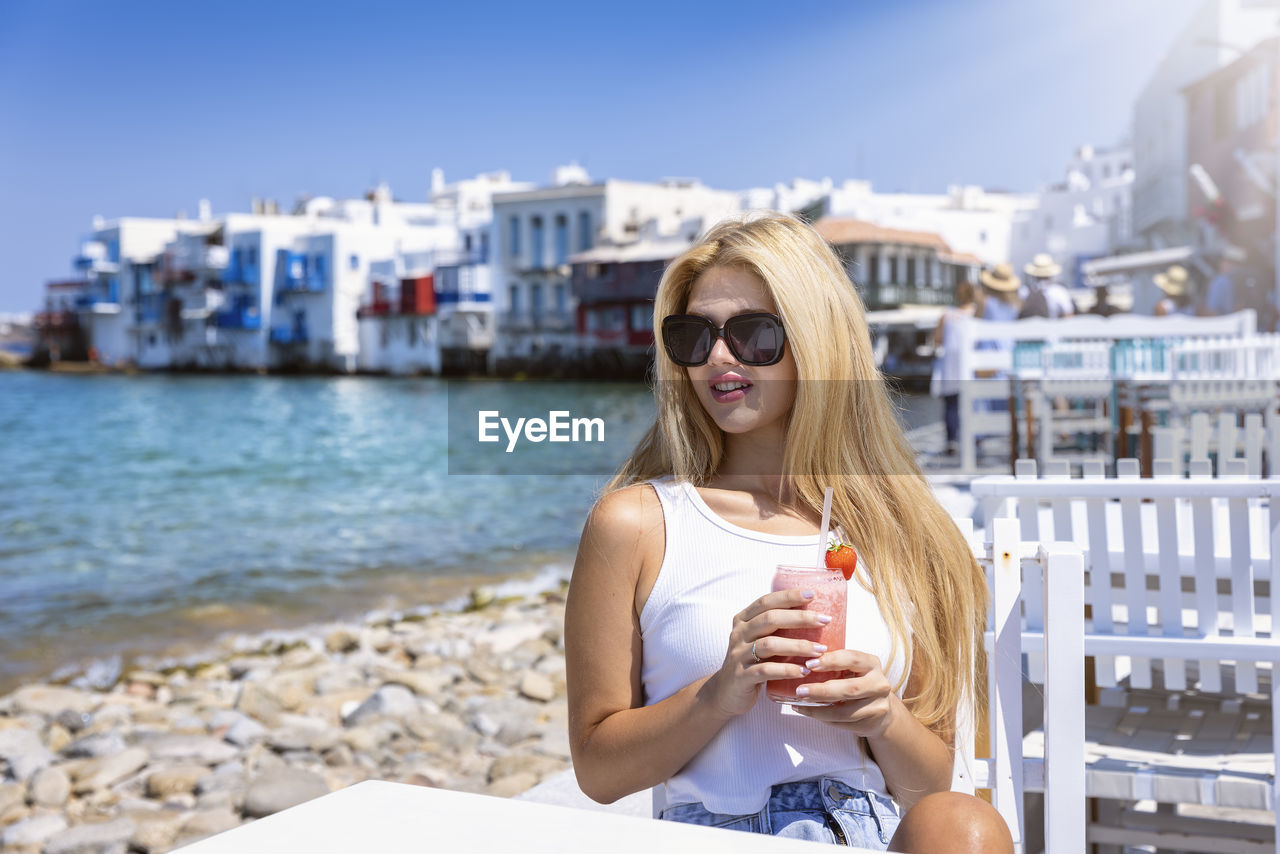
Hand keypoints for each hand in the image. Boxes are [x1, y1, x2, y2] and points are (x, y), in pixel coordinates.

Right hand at [703, 588, 834, 718]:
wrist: (726, 694)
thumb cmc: (751, 664)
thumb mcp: (759, 641)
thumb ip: (777, 630)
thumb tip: (815, 618)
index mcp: (743, 620)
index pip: (766, 602)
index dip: (788, 596)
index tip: (812, 594)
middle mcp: (739, 634)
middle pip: (770, 619)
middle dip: (800, 618)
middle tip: (824, 620)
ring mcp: (738, 655)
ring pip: (769, 644)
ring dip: (798, 646)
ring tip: (820, 650)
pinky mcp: (741, 676)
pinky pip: (765, 670)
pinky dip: (787, 670)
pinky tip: (804, 671)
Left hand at [791, 650, 897, 737]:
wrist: (881, 711)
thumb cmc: (858, 683)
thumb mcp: (852, 669)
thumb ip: (835, 665)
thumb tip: (802, 665)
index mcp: (872, 664)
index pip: (852, 658)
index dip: (830, 660)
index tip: (809, 664)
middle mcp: (879, 684)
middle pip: (849, 688)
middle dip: (821, 690)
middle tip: (800, 691)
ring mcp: (878, 706)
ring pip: (844, 711)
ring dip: (818, 709)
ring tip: (800, 705)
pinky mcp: (870, 723)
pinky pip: (842, 723)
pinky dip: (823, 718)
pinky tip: (810, 712)